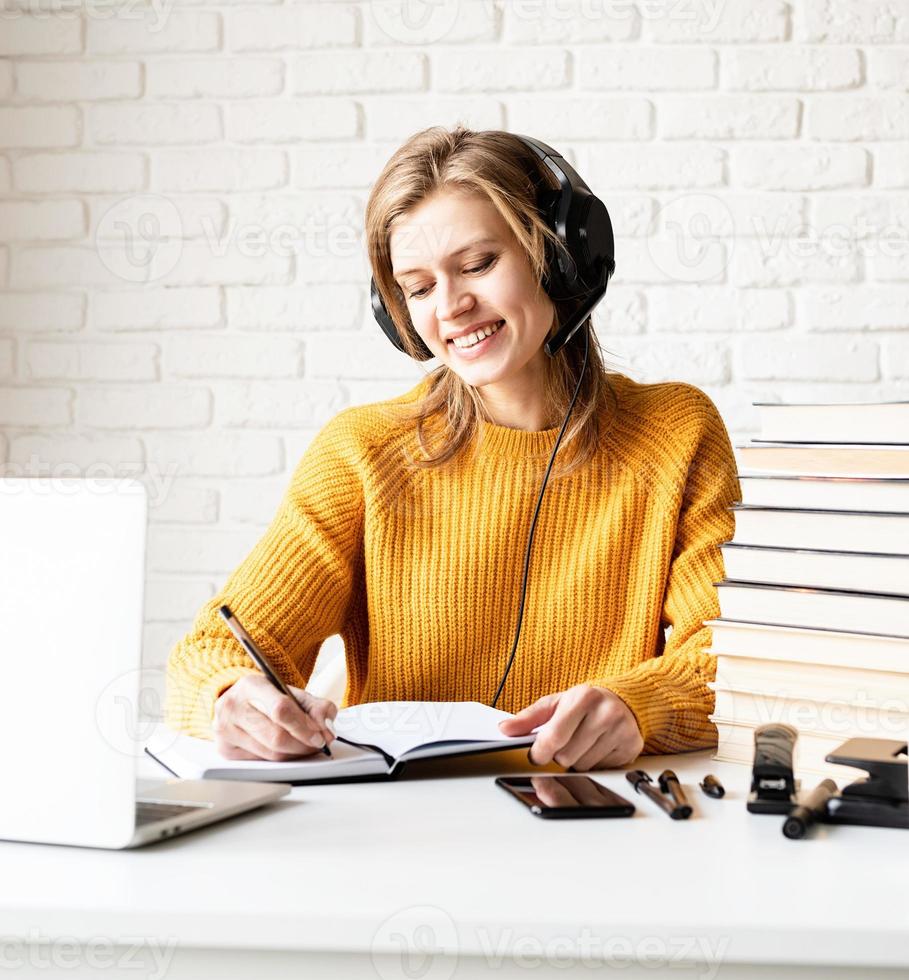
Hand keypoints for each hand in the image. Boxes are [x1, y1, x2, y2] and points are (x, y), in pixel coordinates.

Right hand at [213, 674, 337, 761]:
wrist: (238, 701)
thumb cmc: (267, 697)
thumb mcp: (292, 692)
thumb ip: (315, 706)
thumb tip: (327, 727)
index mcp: (250, 686)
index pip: (281, 710)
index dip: (304, 727)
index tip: (320, 736)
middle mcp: (232, 707)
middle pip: (276, 737)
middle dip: (303, 745)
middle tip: (318, 744)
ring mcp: (225, 730)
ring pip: (270, 754)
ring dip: (295, 754)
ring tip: (306, 746)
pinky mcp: (225, 750)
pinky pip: (261, 762)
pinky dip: (280, 759)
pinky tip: (287, 750)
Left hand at [497, 684, 643, 769]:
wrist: (623, 700)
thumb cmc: (584, 702)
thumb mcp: (555, 703)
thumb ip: (528, 718)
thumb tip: (505, 729)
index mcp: (583, 698)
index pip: (554, 737)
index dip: (539, 752)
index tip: (536, 755)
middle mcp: (606, 713)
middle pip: (567, 756)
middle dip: (559, 756)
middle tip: (564, 743)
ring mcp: (621, 730)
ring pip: (583, 766)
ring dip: (576, 761)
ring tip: (581, 743)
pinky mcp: (631, 746)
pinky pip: (601, 770)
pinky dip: (594, 764)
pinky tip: (596, 748)